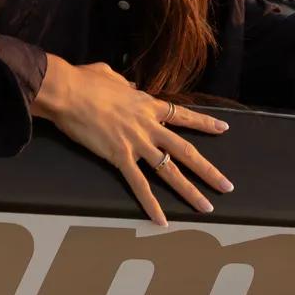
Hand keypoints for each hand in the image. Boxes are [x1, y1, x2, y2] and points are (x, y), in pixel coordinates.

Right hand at [30, 55, 231, 225]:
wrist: (68, 91)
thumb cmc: (84, 80)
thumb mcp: (109, 75)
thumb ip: (123, 82)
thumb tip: (129, 84)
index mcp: (146, 104)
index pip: (182, 115)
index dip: (204, 124)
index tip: (223, 129)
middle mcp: (148, 125)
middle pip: (185, 150)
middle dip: (208, 170)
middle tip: (227, 185)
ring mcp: (136, 142)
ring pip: (170, 171)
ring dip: (190, 191)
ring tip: (207, 207)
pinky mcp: (120, 156)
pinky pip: (139, 184)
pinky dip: (150, 204)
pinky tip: (161, 220)